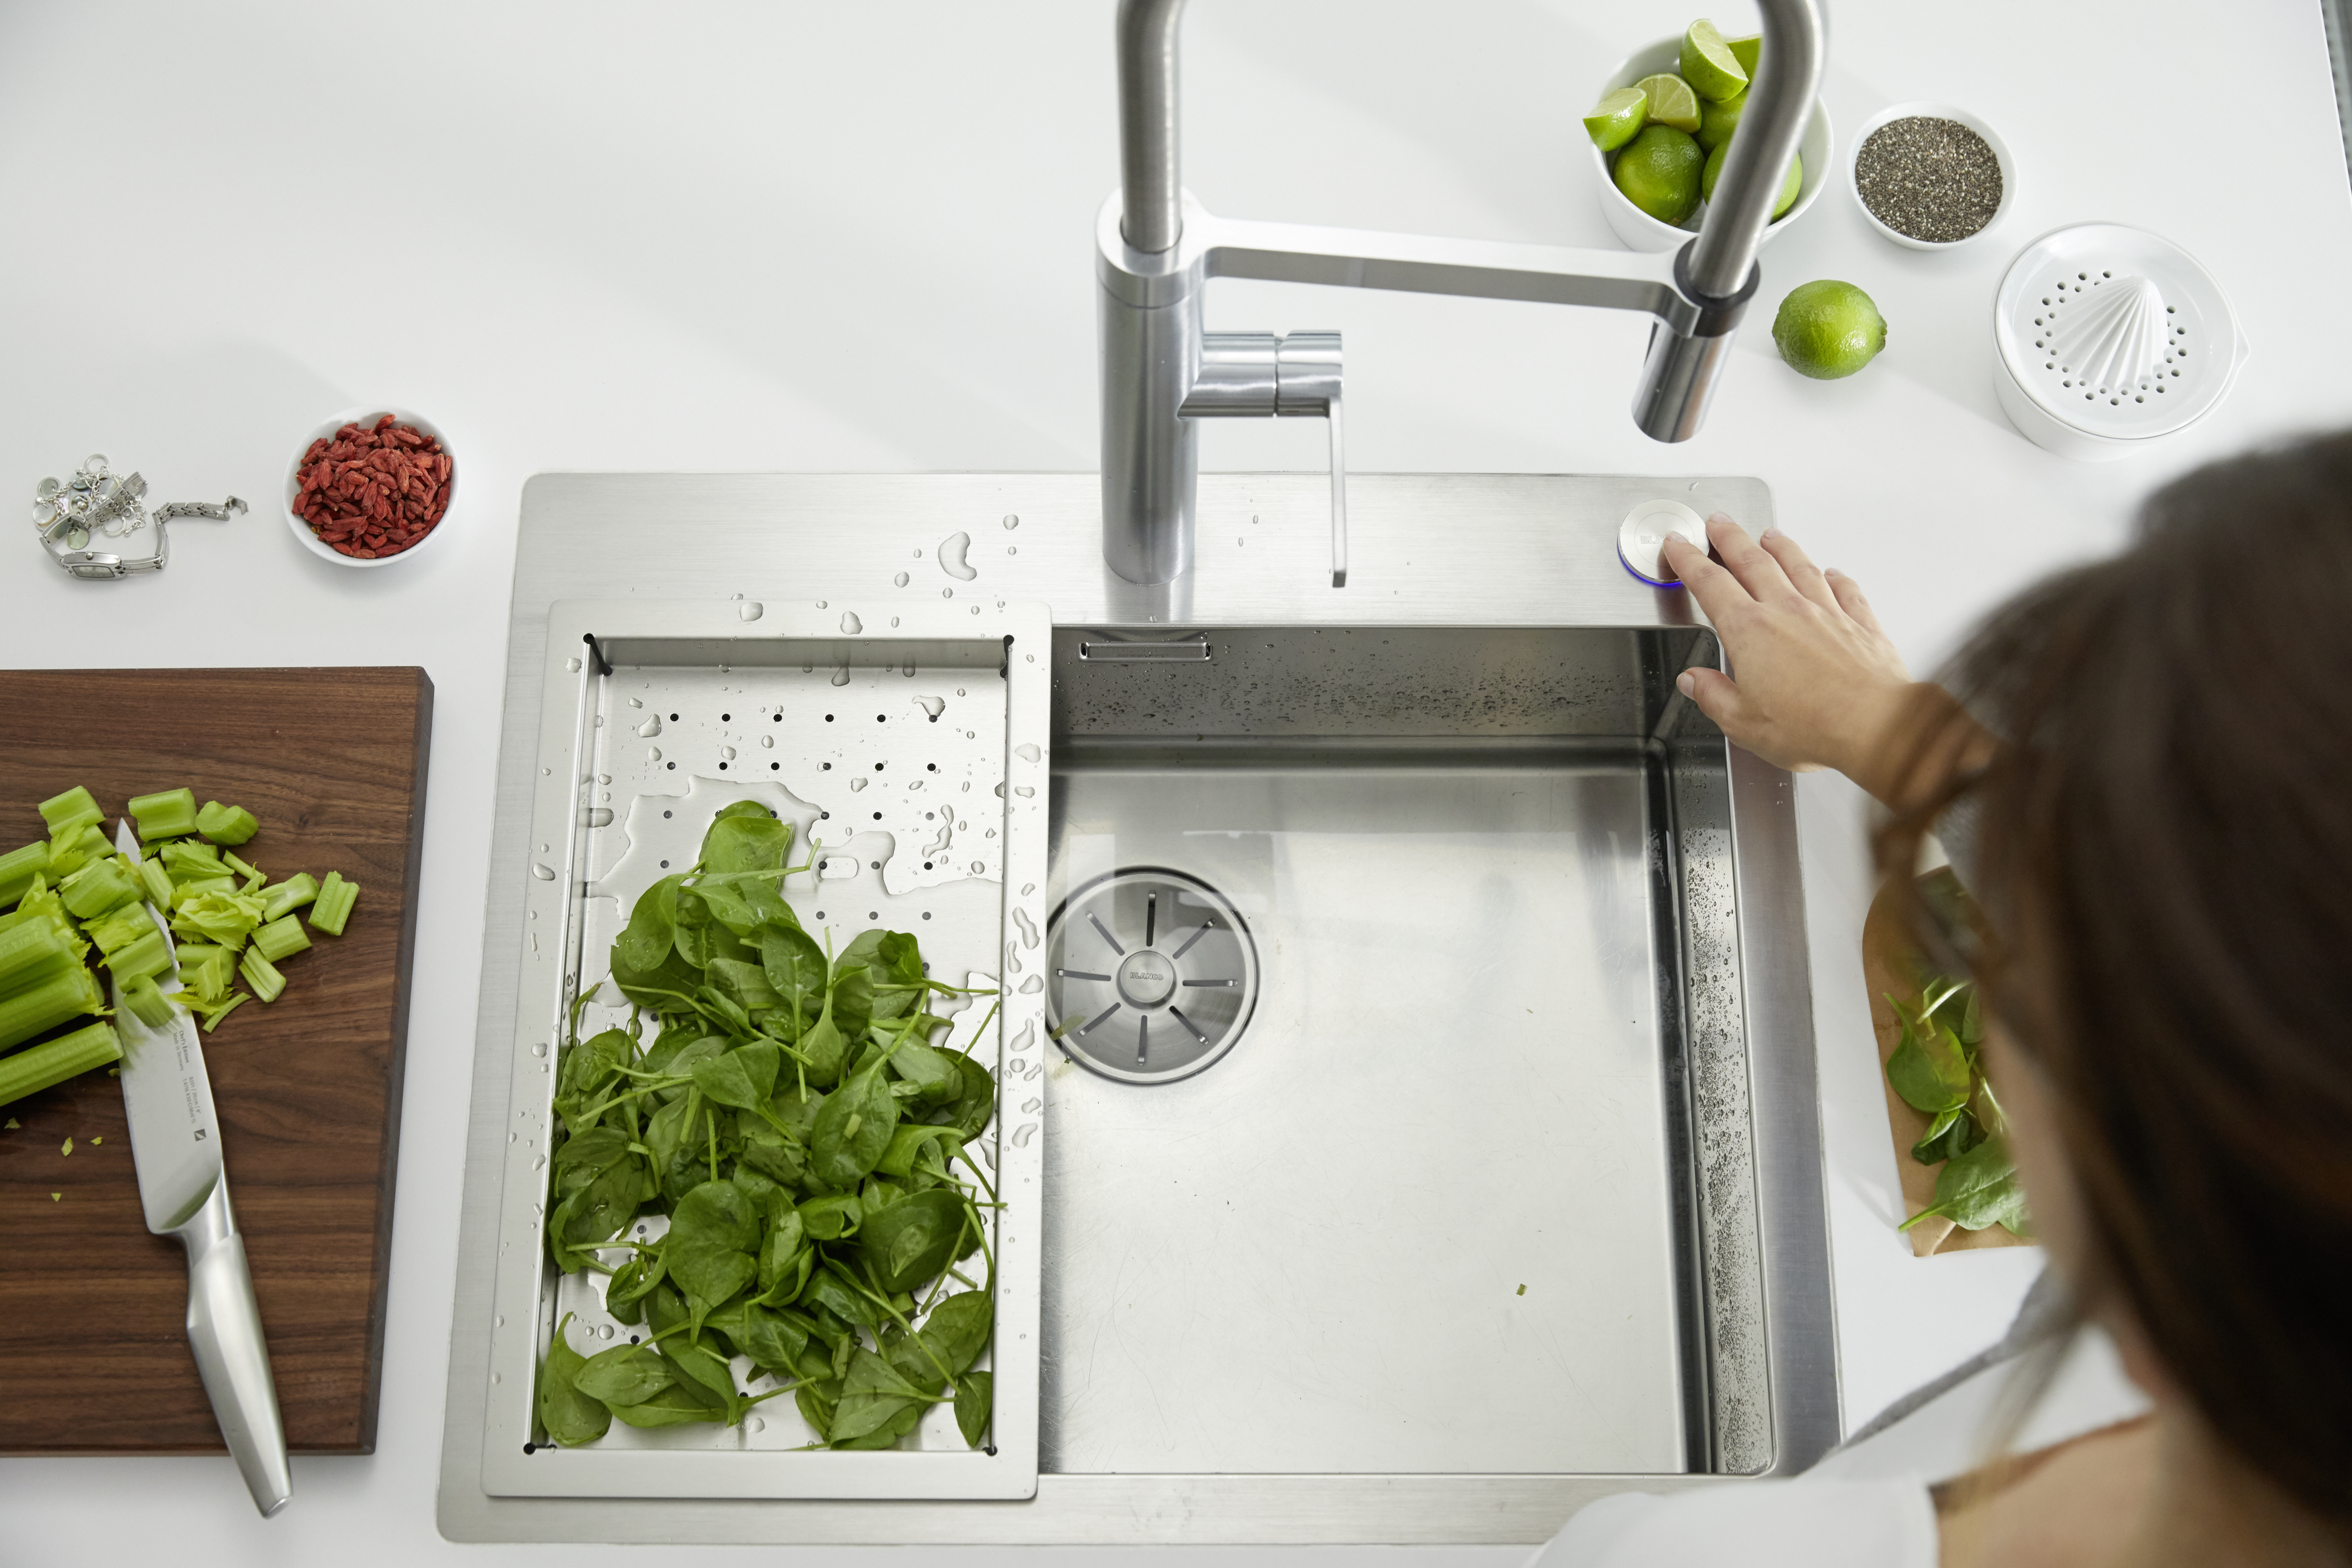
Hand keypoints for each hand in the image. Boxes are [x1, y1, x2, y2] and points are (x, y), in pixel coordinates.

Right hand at [1661, 514, 1947, 805]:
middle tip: (1718, 523)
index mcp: (1749, 632)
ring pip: (1798, 566)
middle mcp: (1786, 611)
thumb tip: (1693, 682)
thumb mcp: (1743, 723)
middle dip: (1729, 538)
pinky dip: (1835, 578)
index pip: (1709, 584)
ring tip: (1769, 535)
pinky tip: (1832, 573)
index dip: (1688, 561)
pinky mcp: (1860, 623)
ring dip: (1780, 547)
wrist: (1876, 726)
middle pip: (1752, 561)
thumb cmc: (1813, 726)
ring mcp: (1826, 612)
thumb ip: (1713, 696)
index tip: (1678, 545)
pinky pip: (1845, 589)